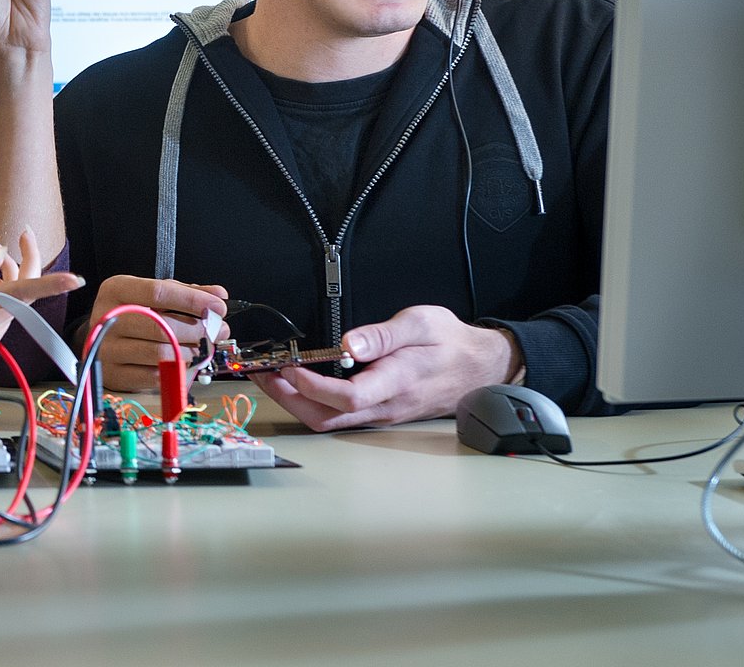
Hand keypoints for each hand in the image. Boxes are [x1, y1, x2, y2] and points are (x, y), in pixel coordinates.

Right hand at [0, 230, 80, 354]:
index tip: (74, 279)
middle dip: (21, 264)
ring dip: (9, 279)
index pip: (18, 292)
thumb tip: (1, 253)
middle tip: (20, 235)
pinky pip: (6, 313)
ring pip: (15, 302)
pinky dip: (1, 295)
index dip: (48, 284)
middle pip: (21, 293)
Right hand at [82, 275, 229, 390]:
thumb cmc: (132, 314)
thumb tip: (219, 294)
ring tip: (205, 347)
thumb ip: (185, 292)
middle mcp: (108, 318)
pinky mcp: (114, 374)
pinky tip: (185, 362)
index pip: (159, 292)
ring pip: (160, 353)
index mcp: (116, 289)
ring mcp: (108, 348)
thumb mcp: (153, 296)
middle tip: (219, 331)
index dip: (193, 300)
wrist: (99, 339)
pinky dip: (176, 370)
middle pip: (161, 326)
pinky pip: (154, 376)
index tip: (218, 307)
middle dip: (198, 329)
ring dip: (192, 352)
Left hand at [248, 304, 522, 430]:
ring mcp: (382, 414)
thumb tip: (348, 345)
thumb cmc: (451, 342)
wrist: (481, 366)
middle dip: (288, 398)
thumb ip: (383, 335)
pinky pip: (340, 417)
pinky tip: (298, 384)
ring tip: (271, 378)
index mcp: (397, 382)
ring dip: (296, 401)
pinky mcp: (379, 413)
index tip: (291, 368)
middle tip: (262, 375)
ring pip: (331, 420)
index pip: (348, 396)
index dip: (313, 386)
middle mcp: (386, 406)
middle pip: (328, 416)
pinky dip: (312, 402)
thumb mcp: (421, 323)